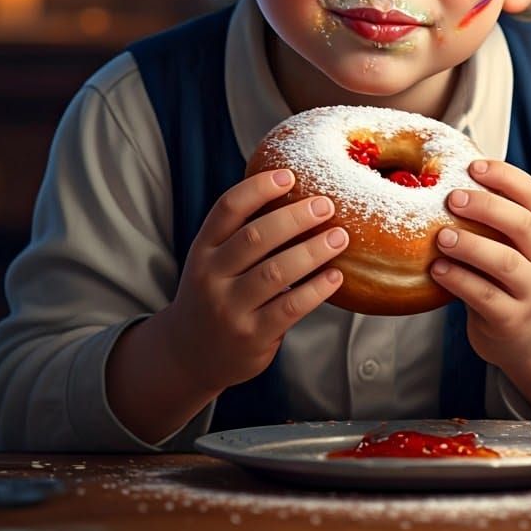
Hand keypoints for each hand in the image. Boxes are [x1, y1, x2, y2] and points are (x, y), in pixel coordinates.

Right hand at [159, 169, 347, 396]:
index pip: (227, 209)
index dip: (258, 188)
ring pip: (275, 272)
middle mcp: (211, 276)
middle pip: (255, 237)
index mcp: (203, 249)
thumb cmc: (215, 295)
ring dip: (312, 250)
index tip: (289, 175)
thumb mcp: (213, 262)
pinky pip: (290, 307)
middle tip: (326, 205)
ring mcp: (229, 308)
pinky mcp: (251, 335)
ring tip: (340, 236)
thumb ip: (242, 234)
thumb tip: (296, 196)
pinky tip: (336, 276)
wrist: (190, 355)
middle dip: (294, 217)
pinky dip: (316, 289)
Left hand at [430, 159, 530, 368]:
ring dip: (471, 245)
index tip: (473, 166)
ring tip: (441, 237)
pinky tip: (436, 270)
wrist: (529, 338)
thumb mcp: (510, 246)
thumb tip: (441, 176)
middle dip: (487, 207)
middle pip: (522, 224)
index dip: (504, 176)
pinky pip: (485, 297)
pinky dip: (459, 280)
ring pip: (505, 262)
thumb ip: (490, 219)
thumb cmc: (507, 279)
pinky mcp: (512, 319)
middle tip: (453, 198)